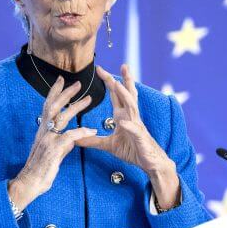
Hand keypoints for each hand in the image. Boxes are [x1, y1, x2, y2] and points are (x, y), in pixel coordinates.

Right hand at [9, 76, 96, 209]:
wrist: (30, 183)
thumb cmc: (42, 169)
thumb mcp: (54, 153)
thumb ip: (63, 143)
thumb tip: (73, 138)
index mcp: (43, 130)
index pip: (48, 106)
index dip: (55, 92)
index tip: (62, 80)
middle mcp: (43, 131)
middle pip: (53, 106)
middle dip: (65, 93)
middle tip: (78, 83)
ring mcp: (47, 139)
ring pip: (62, 117)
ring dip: (76, 107)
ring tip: (89, 99)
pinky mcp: (53, 149)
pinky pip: (70, 136)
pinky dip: (82, 131)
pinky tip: (92, 129)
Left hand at [77, 64, 180, 207]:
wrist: (150, 163)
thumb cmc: (133, 150)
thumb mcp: (109, 145)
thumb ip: (94, 140)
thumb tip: (76, 139)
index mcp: (123, 115)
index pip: (116, 95)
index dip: (110, 81)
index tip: (100, 69)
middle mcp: (131, 117)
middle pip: (127, 94)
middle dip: (124, 79)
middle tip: (122, 64)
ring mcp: (137, 125)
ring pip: (132, 106)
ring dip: (125, 95)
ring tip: (118, 84)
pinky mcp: (140, 138)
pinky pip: (134, 130)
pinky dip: (129, 125)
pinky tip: (122, 122)